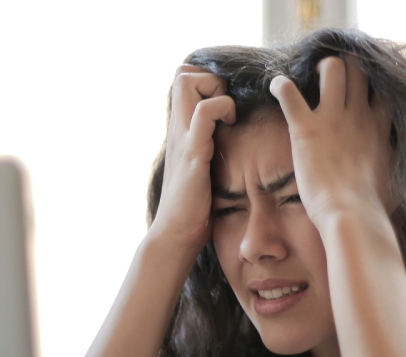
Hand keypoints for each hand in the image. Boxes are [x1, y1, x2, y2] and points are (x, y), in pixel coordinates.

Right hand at [147, 65, 236, 258]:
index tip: (226, 105)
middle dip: (210, 78)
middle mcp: (178, 129)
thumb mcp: (200, 169)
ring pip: (187, 82)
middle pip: (182, 72)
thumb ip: (208, 149)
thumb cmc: (193, 208)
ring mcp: (183, 138)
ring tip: (228, 116)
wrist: (176, 235)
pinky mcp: (192, 153)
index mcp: (181, 131)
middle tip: (227, 106)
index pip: (184, 79)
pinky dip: (221, 109)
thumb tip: (230, 142)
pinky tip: (229, 127)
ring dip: (215, 90)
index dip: (207, 80)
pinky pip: (203, 113)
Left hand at [269, 56, 391, 227]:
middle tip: (331, 79)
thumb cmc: (373, 207)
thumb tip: (398, 174)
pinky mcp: (305, 128)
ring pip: (332, 67)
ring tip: (309, 79)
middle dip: (346, 66)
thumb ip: (392, 164)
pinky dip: (279, 85)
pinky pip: (288, 92)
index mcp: (379, 127)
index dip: (373, 82)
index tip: (362, 89)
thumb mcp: (395, 180)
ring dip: (319, 68)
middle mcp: (358, 115)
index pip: (383, 87)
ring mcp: (332, 119)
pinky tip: (276, 86)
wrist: (352, 215)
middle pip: (358, 68)